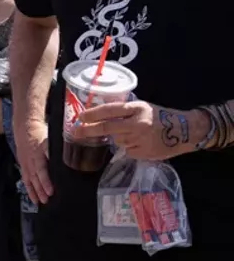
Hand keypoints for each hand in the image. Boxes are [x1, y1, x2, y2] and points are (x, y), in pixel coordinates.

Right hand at [15, 117, 52, 203]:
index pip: (41, 170)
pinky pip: (25, 179)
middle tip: (47, 200)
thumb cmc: (40, 133)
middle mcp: (30, 160)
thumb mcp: (49, 138)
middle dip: (41, 190)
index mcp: (37, 153)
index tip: (50, 191)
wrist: (25, 127)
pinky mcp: (23, 166)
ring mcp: (25, 164)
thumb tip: (66, 158)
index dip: (45, 181)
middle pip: (35, 178)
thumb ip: (54, 149)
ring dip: (35, 192)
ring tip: (40, 202)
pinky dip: (29, 189)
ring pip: (30, 180)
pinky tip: (34, 198)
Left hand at [73, 101, 202, 161]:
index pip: (110, 110)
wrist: (185, 131)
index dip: (94, 114)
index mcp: (137, 109)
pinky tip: (141, 143)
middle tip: (76, 132)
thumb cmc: (160, 116)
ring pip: (117, 140)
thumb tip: (98, 116)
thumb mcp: (143, 108)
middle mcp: (138, 124)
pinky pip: (127, 150)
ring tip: (135, 134)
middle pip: (107, 128)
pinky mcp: (143, 152)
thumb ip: (124, 112)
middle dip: (89, 130)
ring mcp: (140, 140)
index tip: (80, 116)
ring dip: (119, 138)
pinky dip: (130, 147)